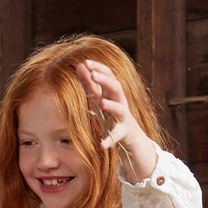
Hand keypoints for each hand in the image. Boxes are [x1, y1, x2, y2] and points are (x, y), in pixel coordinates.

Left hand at [75, 60, 156, 183]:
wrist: (128, 131)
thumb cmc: (110, 110)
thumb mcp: (98, 96)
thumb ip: (89, 83)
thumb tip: (79, 66)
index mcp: (113, 92)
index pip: (108, 75)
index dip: (99, 68)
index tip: (86, 62)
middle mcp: (120, 101)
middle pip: (116, 87)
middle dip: (105, 80)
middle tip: (93, 74)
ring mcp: (121, 117)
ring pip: (119, 109)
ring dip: (111, 106)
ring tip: (101, 103)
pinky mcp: (121, 132)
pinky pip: (115, 136)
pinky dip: (109, 140)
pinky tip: (101, 145)